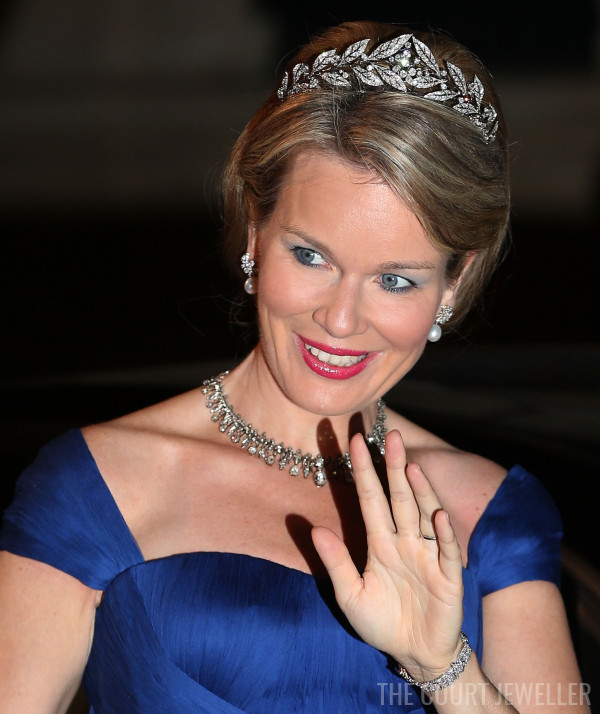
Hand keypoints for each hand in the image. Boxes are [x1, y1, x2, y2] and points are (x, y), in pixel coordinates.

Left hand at [312, 429, 463, 679]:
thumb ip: (336, 563)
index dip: (364, 471)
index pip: (370, 499)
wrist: (415, 654)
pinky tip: (438, 513)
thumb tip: (314, 529)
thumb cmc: (382, 623)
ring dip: (419, 491)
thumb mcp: (351, 595)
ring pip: (424, 515)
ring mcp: (428, 555)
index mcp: (380, 543)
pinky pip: (447, 550)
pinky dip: (444, 532)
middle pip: (399, 498)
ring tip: (411, 467)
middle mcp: (405, 541)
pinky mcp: (448, 575)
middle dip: (395, 467)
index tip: (355, 440)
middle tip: (392, 436)